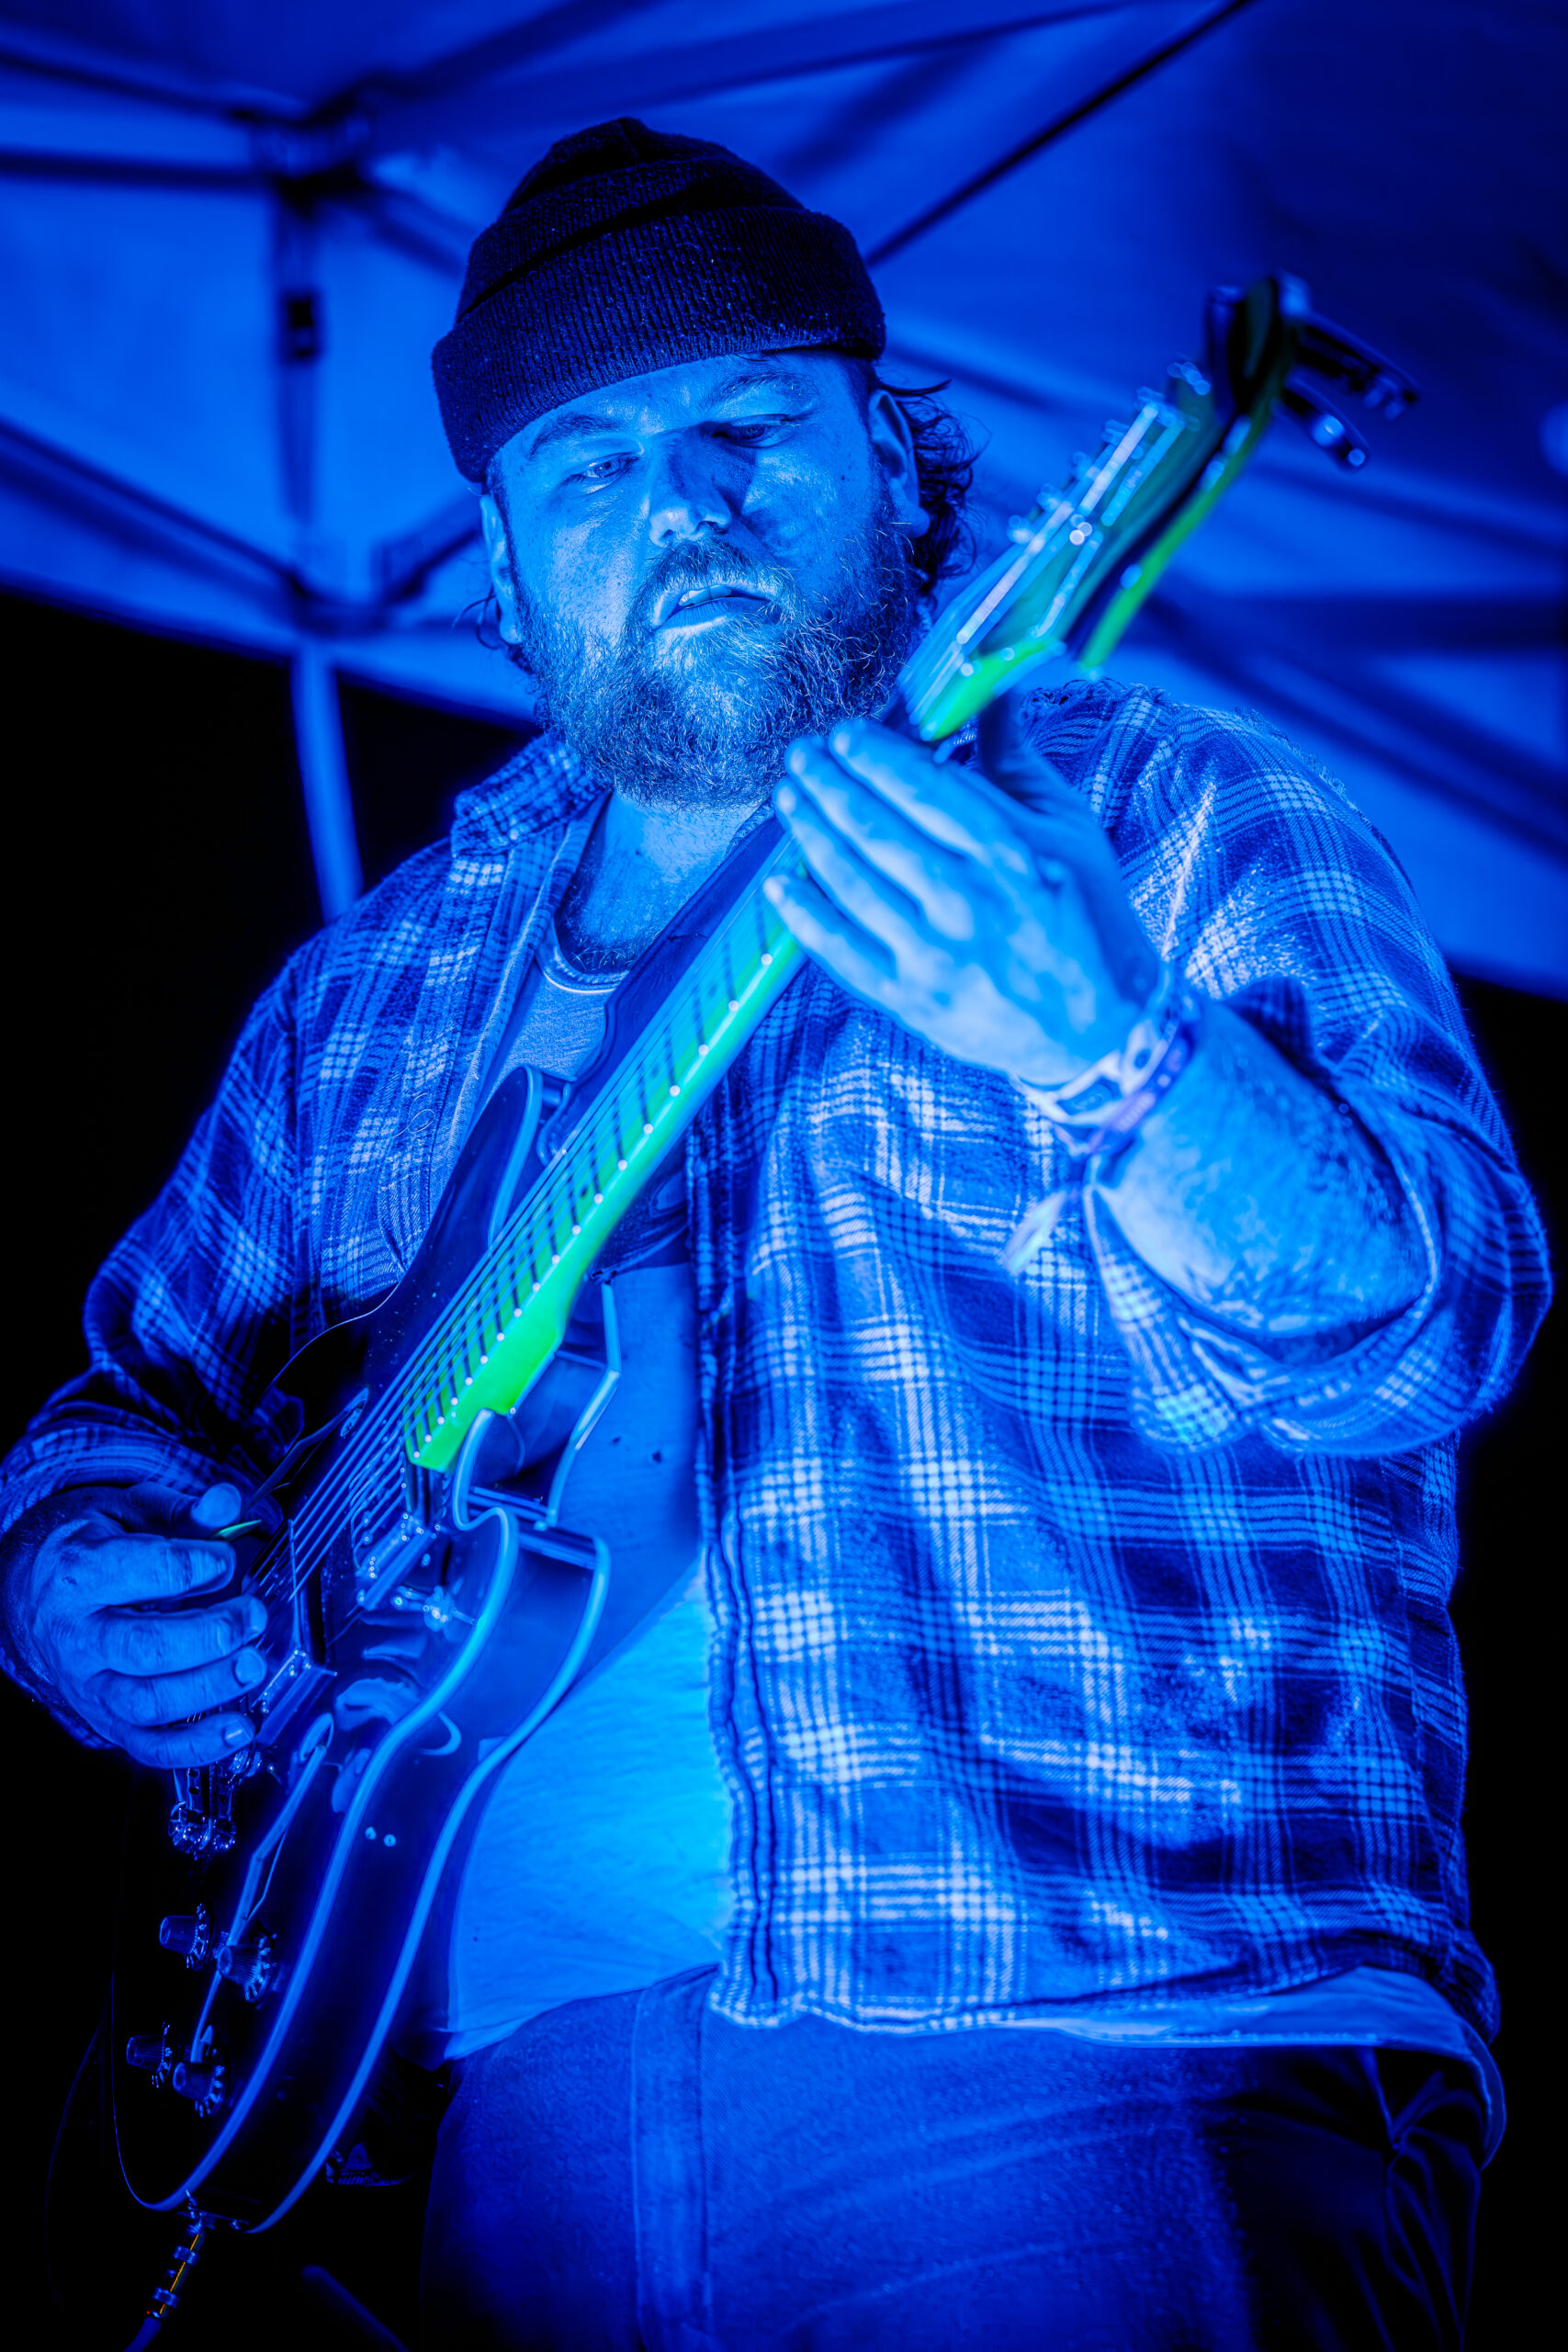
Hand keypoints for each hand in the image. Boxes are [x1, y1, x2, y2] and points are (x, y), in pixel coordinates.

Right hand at [14, 1479, 265, 1764]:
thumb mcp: (130, 1516)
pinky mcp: (108, 1721)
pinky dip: (197, 1746)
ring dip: (210, 1687)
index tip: (226, 1558)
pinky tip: (238, 1728)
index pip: (141, 1571)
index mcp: (79, 1573)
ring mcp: (91, 1685)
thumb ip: (184, 1512)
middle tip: (251, 1615)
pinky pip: (149, 1746)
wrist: (43, 1597)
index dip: (196, 1564)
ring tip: (252, 1663)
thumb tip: (226, 1502)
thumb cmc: (94, 1553)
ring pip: (148, 1701)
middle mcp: (79, 1636)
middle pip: (145, 1647)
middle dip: (210, 1634)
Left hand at [768, 697, 1159, 1086]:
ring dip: (809, 832)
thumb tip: (993, 690)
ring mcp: (936, 954)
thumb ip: (1015, 761)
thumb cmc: (1086, 918)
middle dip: (827, 784)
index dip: (873, 756)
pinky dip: (804, 915)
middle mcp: (969, 901)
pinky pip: (841, 950)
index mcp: (1011, 852)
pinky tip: (779, 883)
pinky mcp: (912, 998)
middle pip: (875, 829)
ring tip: (789, 797)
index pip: (923, 788)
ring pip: (850, 881)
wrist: (1100, 1026)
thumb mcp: (1068, 829)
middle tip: (802, 755)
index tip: (843, 734)